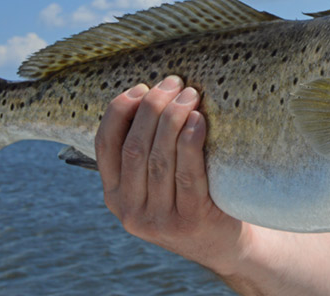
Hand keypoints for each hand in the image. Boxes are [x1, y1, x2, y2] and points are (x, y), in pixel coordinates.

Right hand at [95, 76, 245, 269]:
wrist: (224, 245)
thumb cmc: (191, 199)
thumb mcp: (156, 183)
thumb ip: (145, 151)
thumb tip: (149, 93)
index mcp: (115, 196)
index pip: (104, 144)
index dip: (119, 111)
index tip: (142, 87)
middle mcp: (130, 211)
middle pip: (134, 147)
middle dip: (153, 108)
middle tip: (174, 83)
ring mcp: (158, 220)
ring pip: (158, 158)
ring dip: (173, 118)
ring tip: (190, 94)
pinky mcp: (189, 222)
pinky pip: (187, 176)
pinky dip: (190, 143)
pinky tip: (198, 121)